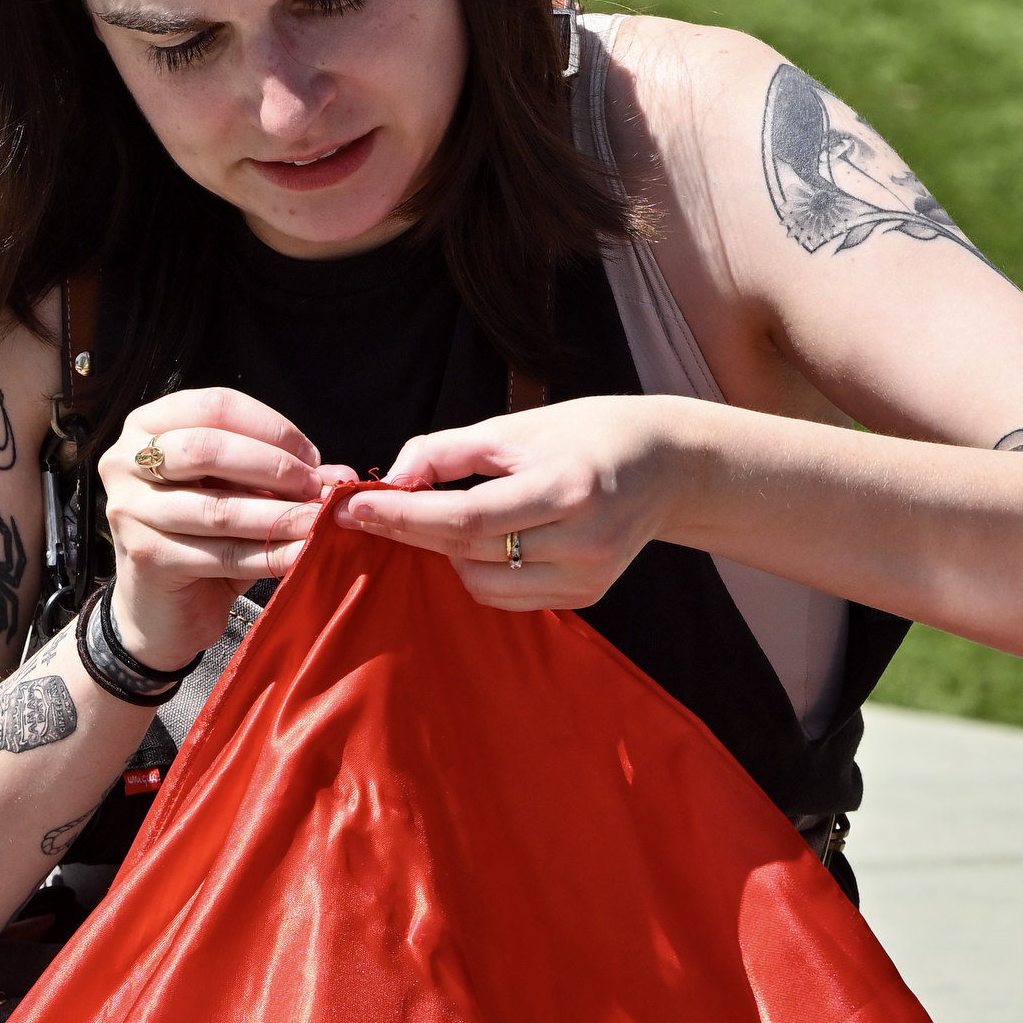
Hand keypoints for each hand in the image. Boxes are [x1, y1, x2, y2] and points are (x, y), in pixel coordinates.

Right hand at [101, 386, 348, 670]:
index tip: (312, 457)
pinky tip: (302, 554)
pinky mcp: (145, 556)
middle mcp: (125, 461)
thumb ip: (278, 475)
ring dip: (278, 515)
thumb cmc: (200, 536)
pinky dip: (268, 554)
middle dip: (275, 467)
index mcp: (146, 426)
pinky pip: (221, 553)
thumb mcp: (237, 493)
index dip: (272, 428)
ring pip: (218, 507)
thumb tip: (340, 473)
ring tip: (318, 521)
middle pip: (210, 448)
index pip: (216, 406)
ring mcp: (129, 509)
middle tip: (316, 489)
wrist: (160, 608)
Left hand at [331, 397, 691, 607]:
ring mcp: (587, 576)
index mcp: (567, 487)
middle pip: (469, 552)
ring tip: (438, 517)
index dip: (405, 516)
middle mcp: (582, 541)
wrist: (667, 465)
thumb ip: (449, 451)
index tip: (355, 508)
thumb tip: (393, 478)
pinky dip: (478, 570)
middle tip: (371, 511)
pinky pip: (508, 594)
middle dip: (411, 531)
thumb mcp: (518, 426)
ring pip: (481, 582)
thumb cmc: (588, 433)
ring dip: (445, 553)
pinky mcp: (587, 596)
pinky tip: (478, 540)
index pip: (467, 517)